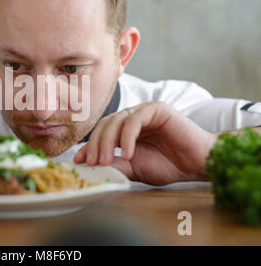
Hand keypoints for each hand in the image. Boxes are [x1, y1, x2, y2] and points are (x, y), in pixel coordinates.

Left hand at [74, 102, 216, 184]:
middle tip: (92, 163)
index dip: (89, 146)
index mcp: (126, 130)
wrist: (198, 163)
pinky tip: (126, 153)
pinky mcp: (157, 109)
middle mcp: (133, 118)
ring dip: (107, 142)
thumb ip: (116, 164)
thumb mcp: (135, 168)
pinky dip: (127, 137)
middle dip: (95, 144)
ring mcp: (144, 111)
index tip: (79, 162)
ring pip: (116, 120)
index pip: (102, 132)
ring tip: (105, 161)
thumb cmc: (169, 165)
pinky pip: (135, 120)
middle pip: (106, 125)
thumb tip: (91, 165)